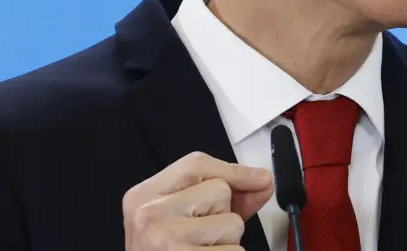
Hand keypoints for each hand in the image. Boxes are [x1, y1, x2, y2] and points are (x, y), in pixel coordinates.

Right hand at [122, 151, 273, 249]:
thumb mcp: (180, 215)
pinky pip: (235, 250)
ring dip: (228, 240)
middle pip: (221, 191)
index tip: (255, 180)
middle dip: (223, 213)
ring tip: (201, 248)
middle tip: (198, 234)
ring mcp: (167, 238)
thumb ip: (222, 195)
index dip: (233, 171)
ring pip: (233, 224)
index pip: (196, 164)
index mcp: (144, 196)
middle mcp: (151, 214)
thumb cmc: (163, 250)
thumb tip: (262, 182)